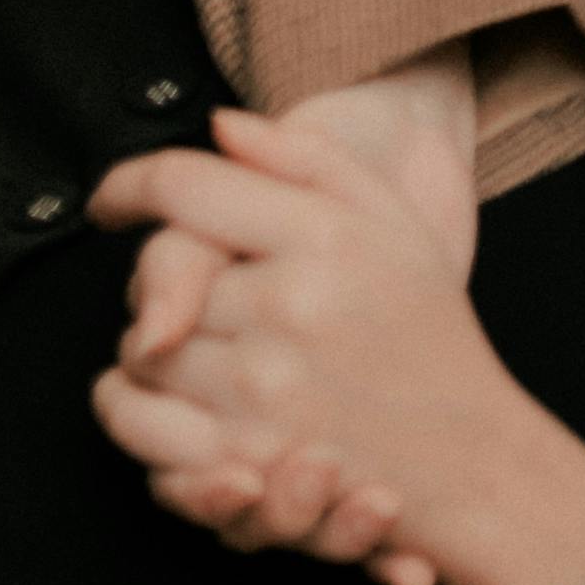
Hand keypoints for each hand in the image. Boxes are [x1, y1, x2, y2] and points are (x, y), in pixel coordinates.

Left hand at [101, 68, 488, 584]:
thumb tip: (218, 123)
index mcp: (324, 235)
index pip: (183, 188)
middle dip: (158, 282)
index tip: (110, 201)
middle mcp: (289, 307)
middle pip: (153, 272)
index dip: (127, 184)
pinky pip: (138, 420)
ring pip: (136, 350)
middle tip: (195, 297)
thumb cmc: (426, 331)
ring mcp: (263, 389)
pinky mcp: (243, 460)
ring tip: (187, 351)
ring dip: (144, 350)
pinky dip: (133, 409)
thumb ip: (304, 158)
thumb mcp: (391, 219)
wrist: (473, 454)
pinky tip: (166, 398)